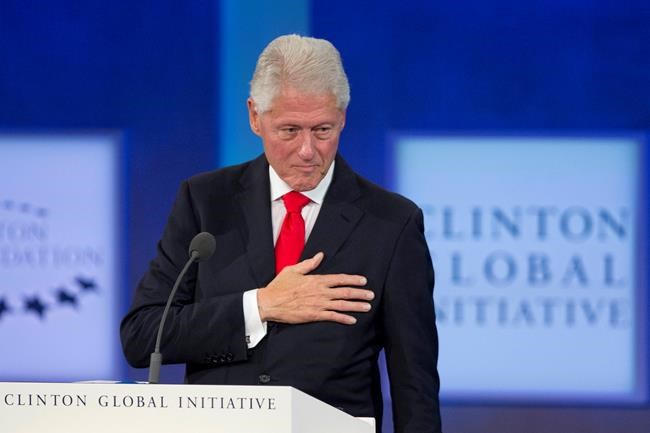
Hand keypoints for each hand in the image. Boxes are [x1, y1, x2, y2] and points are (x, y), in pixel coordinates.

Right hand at [257, 252, 373, 324]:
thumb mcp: (293, 270)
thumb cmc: (279, 286)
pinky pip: (332, 317)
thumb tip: (320, 255)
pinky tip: (352, 320)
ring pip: (341, 305)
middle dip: (360, 293)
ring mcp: (318, 304)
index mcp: (316, 280)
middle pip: (344, 292)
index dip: (353, 280)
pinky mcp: (313, 315)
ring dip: (356, 306)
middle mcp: (320, 292)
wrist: (269, 302)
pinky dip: (343, 318)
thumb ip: (309, 264)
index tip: (363, 280)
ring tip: (367, 307)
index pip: (339, 279)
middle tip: (371, 295)